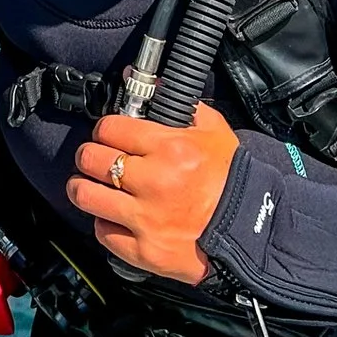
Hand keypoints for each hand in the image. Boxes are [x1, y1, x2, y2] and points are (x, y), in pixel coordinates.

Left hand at [67, 103, 241, 284]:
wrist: (253, 232)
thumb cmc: (234, 181)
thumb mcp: (215, 132)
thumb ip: (182, 106)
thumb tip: (155, 86)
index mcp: (170, 148)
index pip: (110, 127)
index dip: (106, 129)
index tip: (109, 135)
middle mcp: (153, 182)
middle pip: (90, 158)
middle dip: (89, 155)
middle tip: (95, 159)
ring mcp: (145, 218)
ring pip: (85, 195)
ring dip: (84, 188)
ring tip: (91, 186)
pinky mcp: (143, 250)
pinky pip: (103, 232)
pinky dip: (106, 224)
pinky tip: (116, 218)